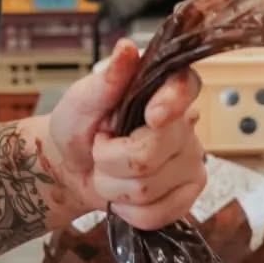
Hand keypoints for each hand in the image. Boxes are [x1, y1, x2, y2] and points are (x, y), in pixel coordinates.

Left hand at [46, 40, 205, 228]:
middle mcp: (185, 124)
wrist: (72, 166)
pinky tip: (123, 195)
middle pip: (151, 153)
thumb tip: (126, 48)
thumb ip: (107, 79)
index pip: (185, 88)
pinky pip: (158, 214)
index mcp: (162, 89)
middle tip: (102, 147)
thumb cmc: (78, 126)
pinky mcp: (188, 194)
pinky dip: (128, 211)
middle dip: (110, 158)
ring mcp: (191, 161)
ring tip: (109, 169)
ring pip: (148, 188)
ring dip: (113, 186)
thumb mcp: (82, 99)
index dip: (171, 103)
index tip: (151, 116)